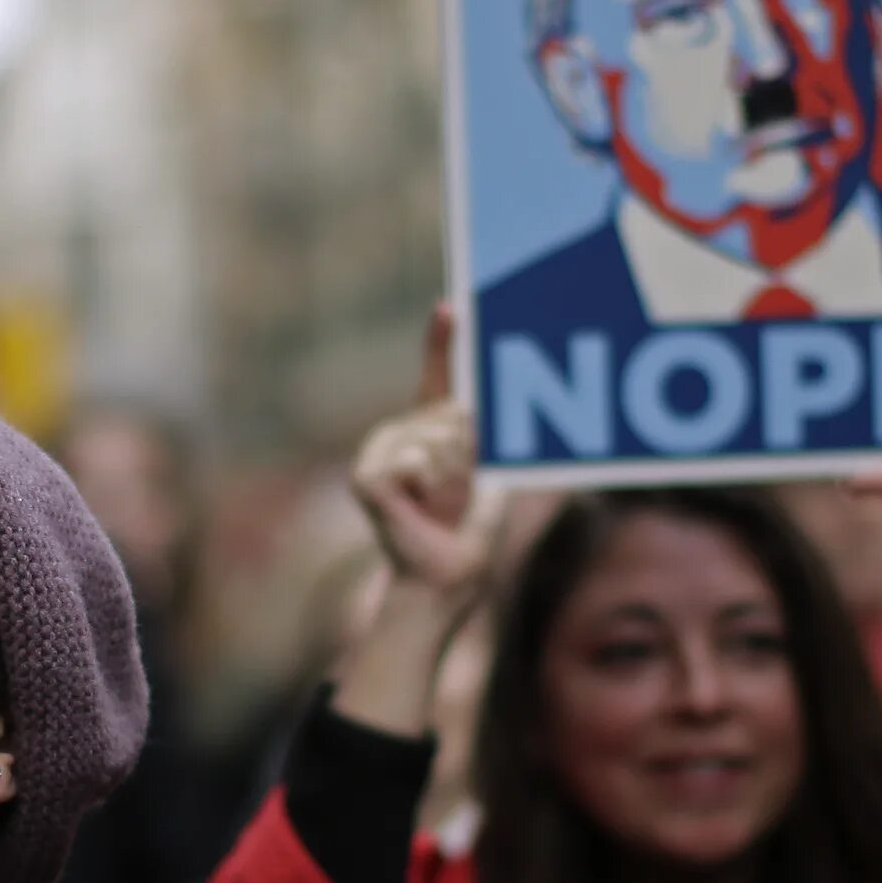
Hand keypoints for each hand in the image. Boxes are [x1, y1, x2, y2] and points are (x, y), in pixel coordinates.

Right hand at [348, 306, 499, 604]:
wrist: (443, 576)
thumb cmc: (469, 527)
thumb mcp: (491, 473)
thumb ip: (494, 438)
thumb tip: (514, 412)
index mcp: (429, 427)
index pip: (436, 376)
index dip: (442, 341)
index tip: (452, 307)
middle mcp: (400, 433)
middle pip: (452, 415)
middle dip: (471, 455)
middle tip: (460, 492)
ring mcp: (379, 452)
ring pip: (438, 440)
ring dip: (454, 479)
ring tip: (440, 505)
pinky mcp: (367, 476)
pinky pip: (415, 463)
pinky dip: (428, 489)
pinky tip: (416, 508)